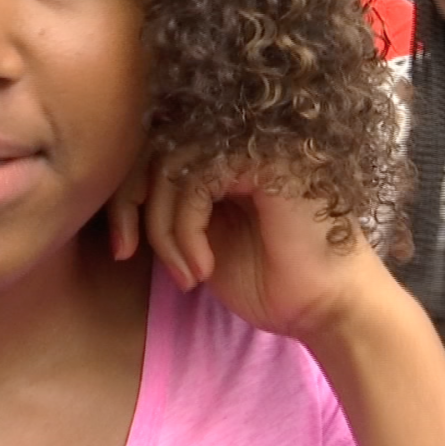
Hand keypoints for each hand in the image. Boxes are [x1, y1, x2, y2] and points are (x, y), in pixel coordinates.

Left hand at [108, 152, 385, 339]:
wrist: (328, 309)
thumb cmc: (270, 278)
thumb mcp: (196, 237)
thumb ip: (165, 205)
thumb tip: (116, 192)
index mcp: (221, 151)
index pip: (153, 151)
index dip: (126, 194)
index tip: (121, 247)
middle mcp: (236, 136)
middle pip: (153, 149)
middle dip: (128, 204)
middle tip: (124, 251)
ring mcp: (252, 141)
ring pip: (169, 166)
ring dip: (163, 229)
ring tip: (185, 272)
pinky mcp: (262, 157)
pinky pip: (195, 181)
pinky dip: (186, 231)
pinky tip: (202, 269)